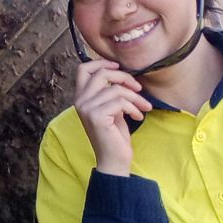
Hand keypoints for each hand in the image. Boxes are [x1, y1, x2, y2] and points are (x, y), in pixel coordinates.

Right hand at [73, 60, 151, 175]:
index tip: (118, 67)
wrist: (113, 160)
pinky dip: (134, 108)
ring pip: (116, 89)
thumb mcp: (112, 107)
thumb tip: (122, 73)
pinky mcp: (96, 116)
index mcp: (81, 97)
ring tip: (143, 107)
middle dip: (125, 77)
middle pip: (101, 73)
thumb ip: (110, 91)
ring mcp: (87, 108)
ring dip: (135, 97)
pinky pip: (120, 102)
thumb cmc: (114, 134)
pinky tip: (138, 117)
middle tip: (139, 88)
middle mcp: (80, 101)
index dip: (101, 63)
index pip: (83, 69)